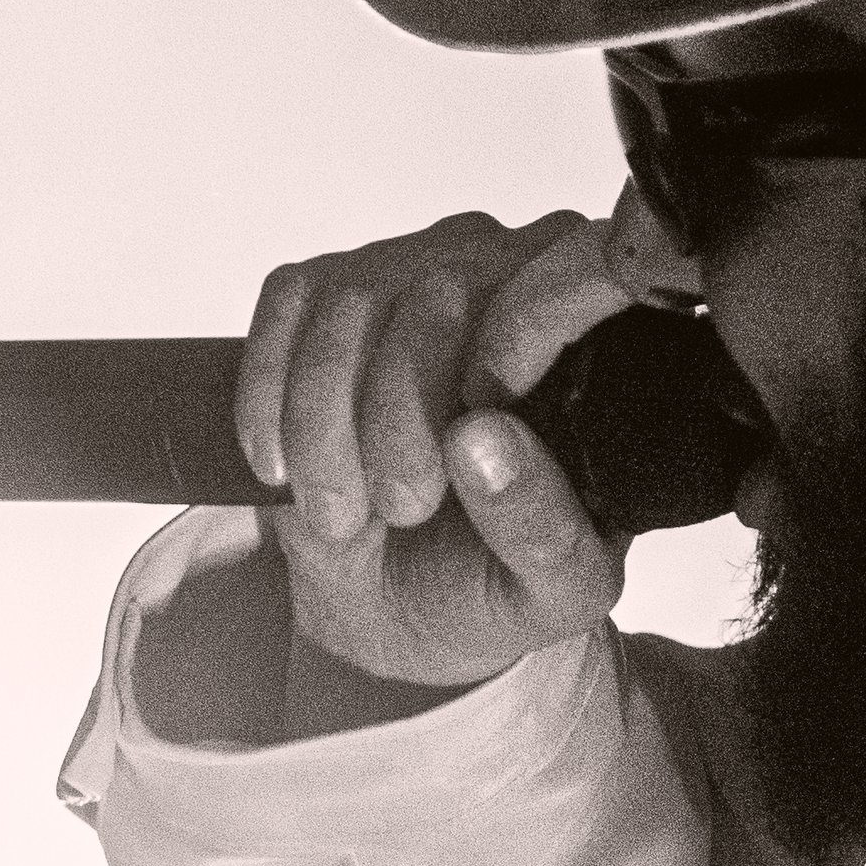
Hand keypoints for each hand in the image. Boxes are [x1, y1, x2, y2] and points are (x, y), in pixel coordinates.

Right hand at [236, 210, 635, 690]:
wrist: (404, 600)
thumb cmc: (501, 578)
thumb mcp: (554, 590)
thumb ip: (542, 527)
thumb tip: (482, 441)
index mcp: (596, 336)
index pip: (559, 294)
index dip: (500, 368)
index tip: (460, 462)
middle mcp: (516, 271)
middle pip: (443, 292)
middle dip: (398, 418)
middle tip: (400, 509)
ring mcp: (418, 265)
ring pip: (353, 301)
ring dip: (324, 423)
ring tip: (343, 510)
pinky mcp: (329, 287)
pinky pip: (287, 305)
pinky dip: (269, 397)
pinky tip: (286, 467)